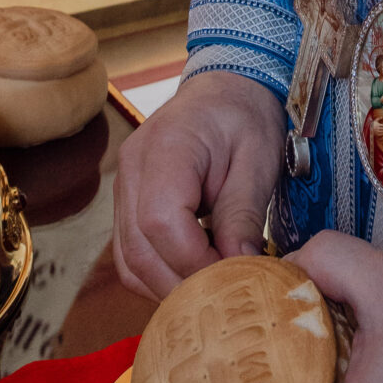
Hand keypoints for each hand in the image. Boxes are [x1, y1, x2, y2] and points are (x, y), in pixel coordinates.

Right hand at [112, 69, 284, 295]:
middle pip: (139, 250)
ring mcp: (123, 186)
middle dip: (183, 284)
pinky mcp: (127, 203)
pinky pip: (131, 254)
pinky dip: (159, 275)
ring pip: (130, 260)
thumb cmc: (245, 117)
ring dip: (169, 286)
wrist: (226, 88)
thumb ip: (244, 213)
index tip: (232, 277)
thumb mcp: (259, 160)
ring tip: (214, 288)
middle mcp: (132, 168)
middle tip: (228, 294)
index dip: (194, 261)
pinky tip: (194, 274)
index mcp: (167, 147)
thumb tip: (240, 267)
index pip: (161, 222)